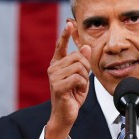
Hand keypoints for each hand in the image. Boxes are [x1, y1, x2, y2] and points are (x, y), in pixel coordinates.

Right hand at [45, 21, 90, 138]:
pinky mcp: (58, 86)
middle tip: (83, 79)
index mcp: (58, 65)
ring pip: (79, 67)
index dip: (65, 35)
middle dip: (86, 68)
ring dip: (84, 78)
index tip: (69, 24)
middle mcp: (53, 68)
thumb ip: (82, 62)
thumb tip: (85, 46)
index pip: (60, 46)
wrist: (66, 114)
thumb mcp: (81, 77)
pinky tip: (77, 91)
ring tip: (79, 86)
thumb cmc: (73, 95)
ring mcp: (54, 77)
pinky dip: (83, 85)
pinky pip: (78, 78)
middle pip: (77, 57)